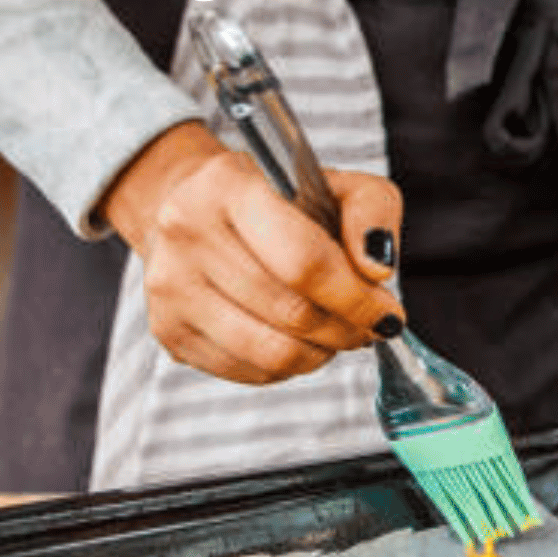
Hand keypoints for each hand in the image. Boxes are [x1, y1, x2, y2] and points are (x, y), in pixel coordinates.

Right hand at [100, 122, 404, 383]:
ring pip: (273, 353)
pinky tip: (298, 340)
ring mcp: (171, 287)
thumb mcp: (336, 185)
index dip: (356, 298)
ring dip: (321, 353)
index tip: (388, 312)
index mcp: (228, 185)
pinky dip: (289, 366)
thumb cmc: (276, 201)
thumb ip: (372, 213)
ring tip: (336, 334)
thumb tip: (377, 271)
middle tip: (368, 326)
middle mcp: (187, 233)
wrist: (194, 210)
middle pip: (292, 313)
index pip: (303, 261)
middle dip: (347, 329)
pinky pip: (251, 371)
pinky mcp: (170, 331)